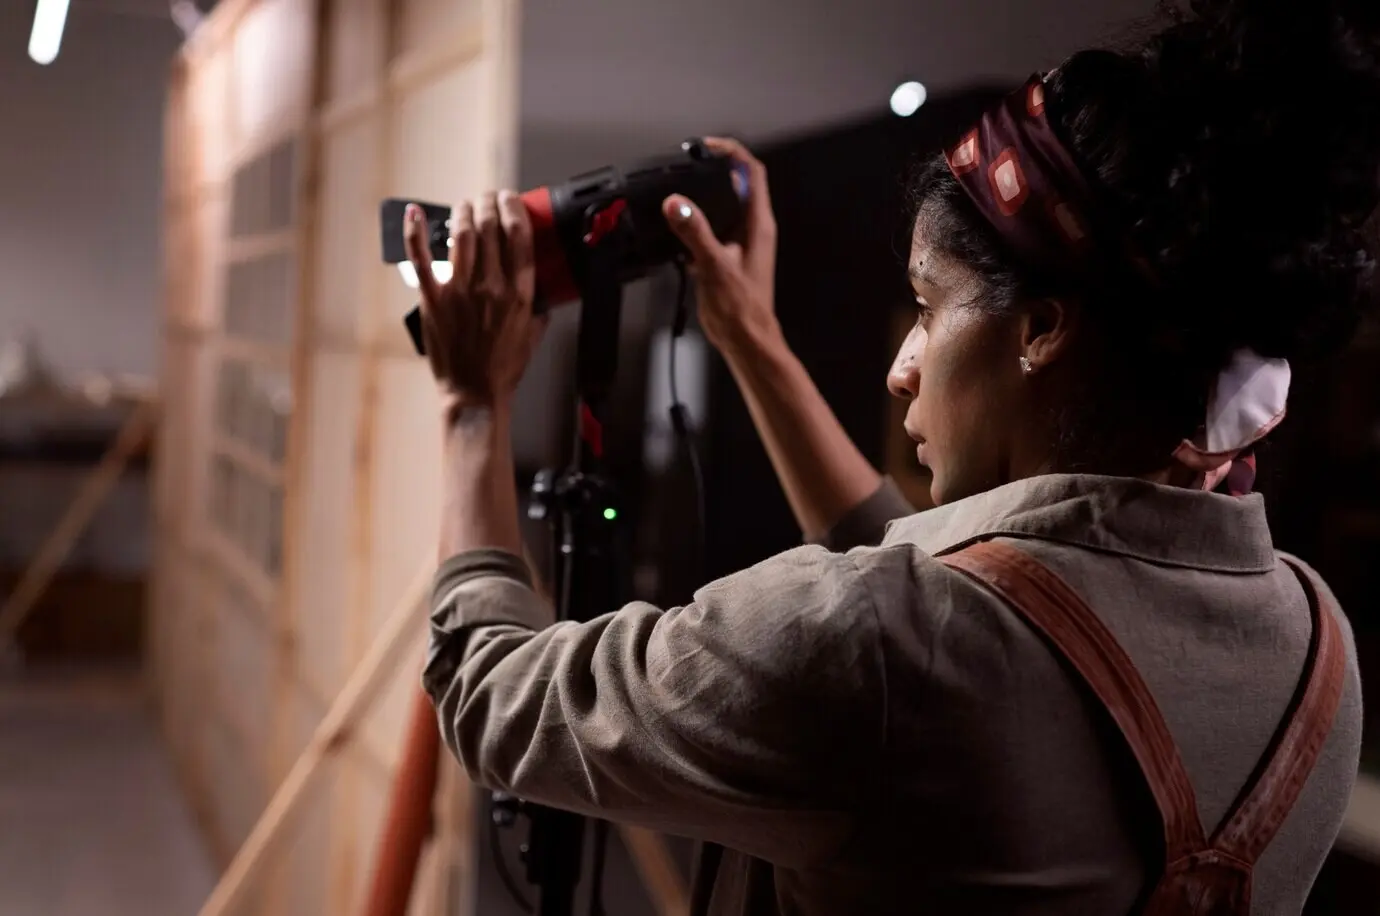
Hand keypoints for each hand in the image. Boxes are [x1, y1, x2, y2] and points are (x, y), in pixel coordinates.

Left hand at [404, 192, 547, 414]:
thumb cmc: (503, 368)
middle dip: (488, 203)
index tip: (511, 198)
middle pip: (490, 227)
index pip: (519, 235)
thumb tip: (543, 288)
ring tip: (465, 206)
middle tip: (487, 199)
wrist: (474, 393)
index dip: (514, 208)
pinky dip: (415, 233)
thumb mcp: (534, 334)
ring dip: (463, 211)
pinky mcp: (434, 300)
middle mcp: (491, 287)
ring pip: (462, 234)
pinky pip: (421, 259)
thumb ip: (539, 306)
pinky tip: (415, 213)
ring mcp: (460, 292)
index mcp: (519, 294)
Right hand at [661, 137, 779, 355]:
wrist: (746, 340)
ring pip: (722, 208)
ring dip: (702, 198)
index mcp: (757, 224)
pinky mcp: (728, 258)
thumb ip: (694, 232)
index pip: (751, 172)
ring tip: (677, 194)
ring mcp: (741, 243)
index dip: (731, 152)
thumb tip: (676, 204)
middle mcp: (752, 229)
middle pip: (736, 185)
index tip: (707, 147)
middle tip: (687, 166)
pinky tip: (676, 234)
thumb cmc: (742, 309)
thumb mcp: (714, 265)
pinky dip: (695, 225)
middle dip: (712, 171)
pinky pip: (712, 231)